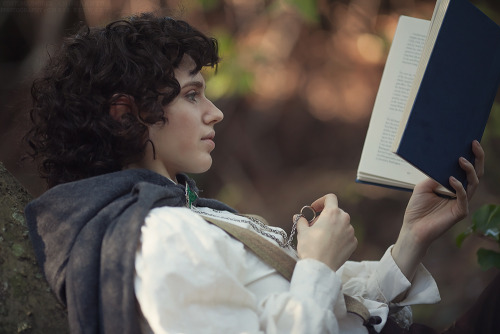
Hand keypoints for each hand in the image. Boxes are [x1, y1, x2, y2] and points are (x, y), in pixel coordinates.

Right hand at [296, 194, 356, 270]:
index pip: (330, 198)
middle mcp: (344, 220)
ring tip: (322, 238)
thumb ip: (301, 221)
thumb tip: (299, 218)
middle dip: (325, 216)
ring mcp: (350, 232)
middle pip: (335, 212)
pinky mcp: (353, 243)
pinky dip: (338, 237)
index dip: (321, 201)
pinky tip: (329, 245)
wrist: (320, 267)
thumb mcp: (302, 232)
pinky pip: (346, 236)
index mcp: (332, 213)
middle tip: (314, 226)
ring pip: (341, 224)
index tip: (314, 209)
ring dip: (332, 227)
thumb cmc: (310, 247)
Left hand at [393, 140, 484, 279]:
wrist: (412, 228)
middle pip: (475, 174)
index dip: (471, 155)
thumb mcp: (423, 186)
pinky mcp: (460, 212)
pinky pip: (463, 197)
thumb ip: (434, 175)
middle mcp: (461, 193)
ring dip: (468, 170)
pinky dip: (458, 187)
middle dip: (477, 158)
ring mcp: (462, 203)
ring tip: (461, 159)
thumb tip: (443, 161)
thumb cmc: (417, 208)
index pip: (466, 169)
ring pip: (473, 183)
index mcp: (454, 186)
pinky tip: (451, 179)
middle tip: (474, 144)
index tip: (471, 140)